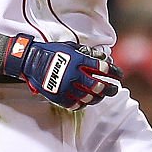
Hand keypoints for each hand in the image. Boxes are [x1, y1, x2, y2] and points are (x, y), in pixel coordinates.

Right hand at [3, 36, 123, 109]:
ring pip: (89, 98)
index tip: (119, 74)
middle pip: (99, 86)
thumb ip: (88, 53)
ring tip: (102, 96)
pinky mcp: (59, 97)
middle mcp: (74, 75)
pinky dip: (84, 104)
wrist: (32, 62)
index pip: (103, 68)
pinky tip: (87, 101)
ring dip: (98, 97)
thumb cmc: (53, 52)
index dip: (114, 72)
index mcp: (79, 61)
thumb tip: (104, 57)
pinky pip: (76, 105)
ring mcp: (66, 88)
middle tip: (115, 89)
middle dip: (110, 88)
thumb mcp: (72, 47)